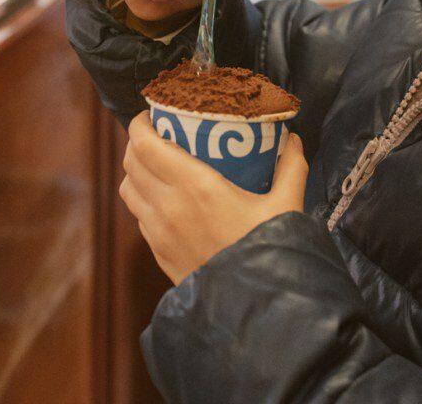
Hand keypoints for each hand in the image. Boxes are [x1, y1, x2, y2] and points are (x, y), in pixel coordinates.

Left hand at [119, 111, 307, 284]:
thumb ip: (291, 167)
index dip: (140, 123)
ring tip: (159, 166)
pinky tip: (168, 201)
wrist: (254, 307)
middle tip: (160, 135)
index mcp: (194, 186)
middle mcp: (167, 206)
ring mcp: (158, 232)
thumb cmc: (269, 250)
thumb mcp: (286, 205)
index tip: (152, 114)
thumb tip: (292, 140)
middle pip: (131, 162)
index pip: (144, 144)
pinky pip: (139, 216)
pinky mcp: (159, 253)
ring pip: (129, 190)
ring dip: (137, 172)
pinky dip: (144, 200)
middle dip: (139, 143)